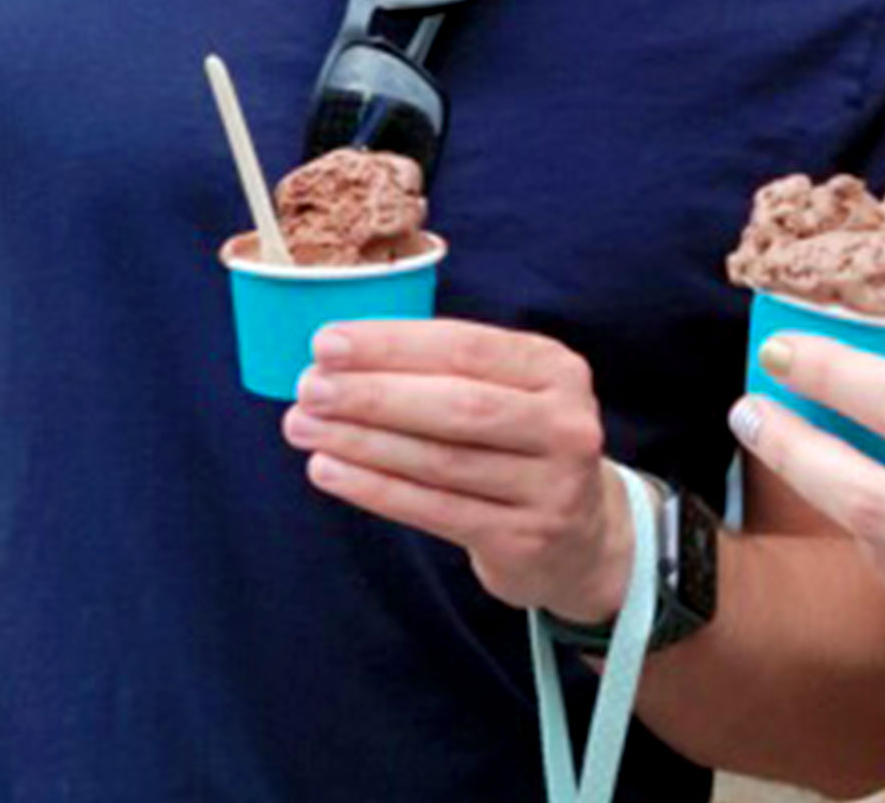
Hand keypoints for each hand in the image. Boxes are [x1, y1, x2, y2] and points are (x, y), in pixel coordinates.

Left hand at [283, 320, 633, 622]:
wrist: (581, 537)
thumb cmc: (518, 444)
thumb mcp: (509, 392)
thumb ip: (444, 368)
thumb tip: (340, 355)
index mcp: (556, 370)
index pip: (467, 347)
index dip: (393, 344)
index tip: (327, 343)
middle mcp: (565, 425)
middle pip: (457, 406)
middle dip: (373, 395)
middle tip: (309, 388)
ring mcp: (550, 487)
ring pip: (439, 461)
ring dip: (361, 442)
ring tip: (303, 426)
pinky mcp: (523, 539)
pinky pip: (434, 511)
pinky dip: (374, 489)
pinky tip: (328, 470)